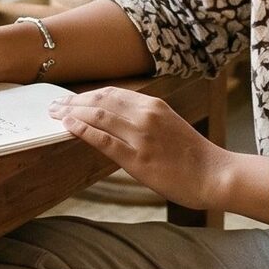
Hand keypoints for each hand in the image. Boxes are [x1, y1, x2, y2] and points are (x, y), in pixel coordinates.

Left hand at [49, 87, 229, 210]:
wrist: (214, 174)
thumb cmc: (193, 155)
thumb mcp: (169, 126)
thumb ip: (144, 120)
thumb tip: (115, 121)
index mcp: (154, 106)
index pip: (112, 93)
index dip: (88, 95)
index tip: (71, 98)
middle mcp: (146, 115)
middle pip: (101, 100)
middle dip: (74, 101)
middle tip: (54, 104)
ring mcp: (141, 136)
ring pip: (98, 116)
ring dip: (72, 113)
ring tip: (55, 114)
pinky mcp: (137, 158)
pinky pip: (103, 140)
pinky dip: (83, 130)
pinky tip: (68, 127)